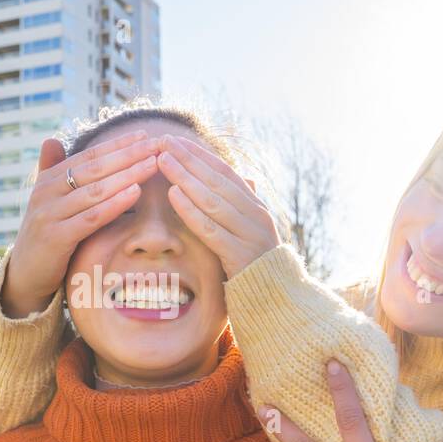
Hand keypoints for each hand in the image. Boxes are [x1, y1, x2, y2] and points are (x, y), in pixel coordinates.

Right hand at [0, 130, 159, 317]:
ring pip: (95, 190)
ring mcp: (50, 214)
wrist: (25, 275)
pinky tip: (136, 192)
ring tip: (153, 164)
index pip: (88, 156)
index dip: (117, 145)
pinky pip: (91, 218)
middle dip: (128, 155)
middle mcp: (46, 192)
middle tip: (156, 144)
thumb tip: (51, 139)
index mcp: (48, 180)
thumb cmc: (45, 236)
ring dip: (127, 175)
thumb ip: (51, 171)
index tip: (145, 135)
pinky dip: (115, 203)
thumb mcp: (47, 202)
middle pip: (94, 169)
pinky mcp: (56, 238)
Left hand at [155, 134, 280, 277]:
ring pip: (212, 200)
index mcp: (256, 207)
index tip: (177, 141)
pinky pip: (210, 229)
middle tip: (164, 141)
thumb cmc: (257, 267)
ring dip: (185, 177)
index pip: (226, 173)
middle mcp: (255, 216)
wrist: (279, 300)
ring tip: (163, 161)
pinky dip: (190, 210)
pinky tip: (173, 194)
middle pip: (217, 180)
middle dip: (188, 159)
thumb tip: (243, 182)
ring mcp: (249, 234)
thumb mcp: (250, 233)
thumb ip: (241, 209)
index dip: (200, 155)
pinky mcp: (240, 256)